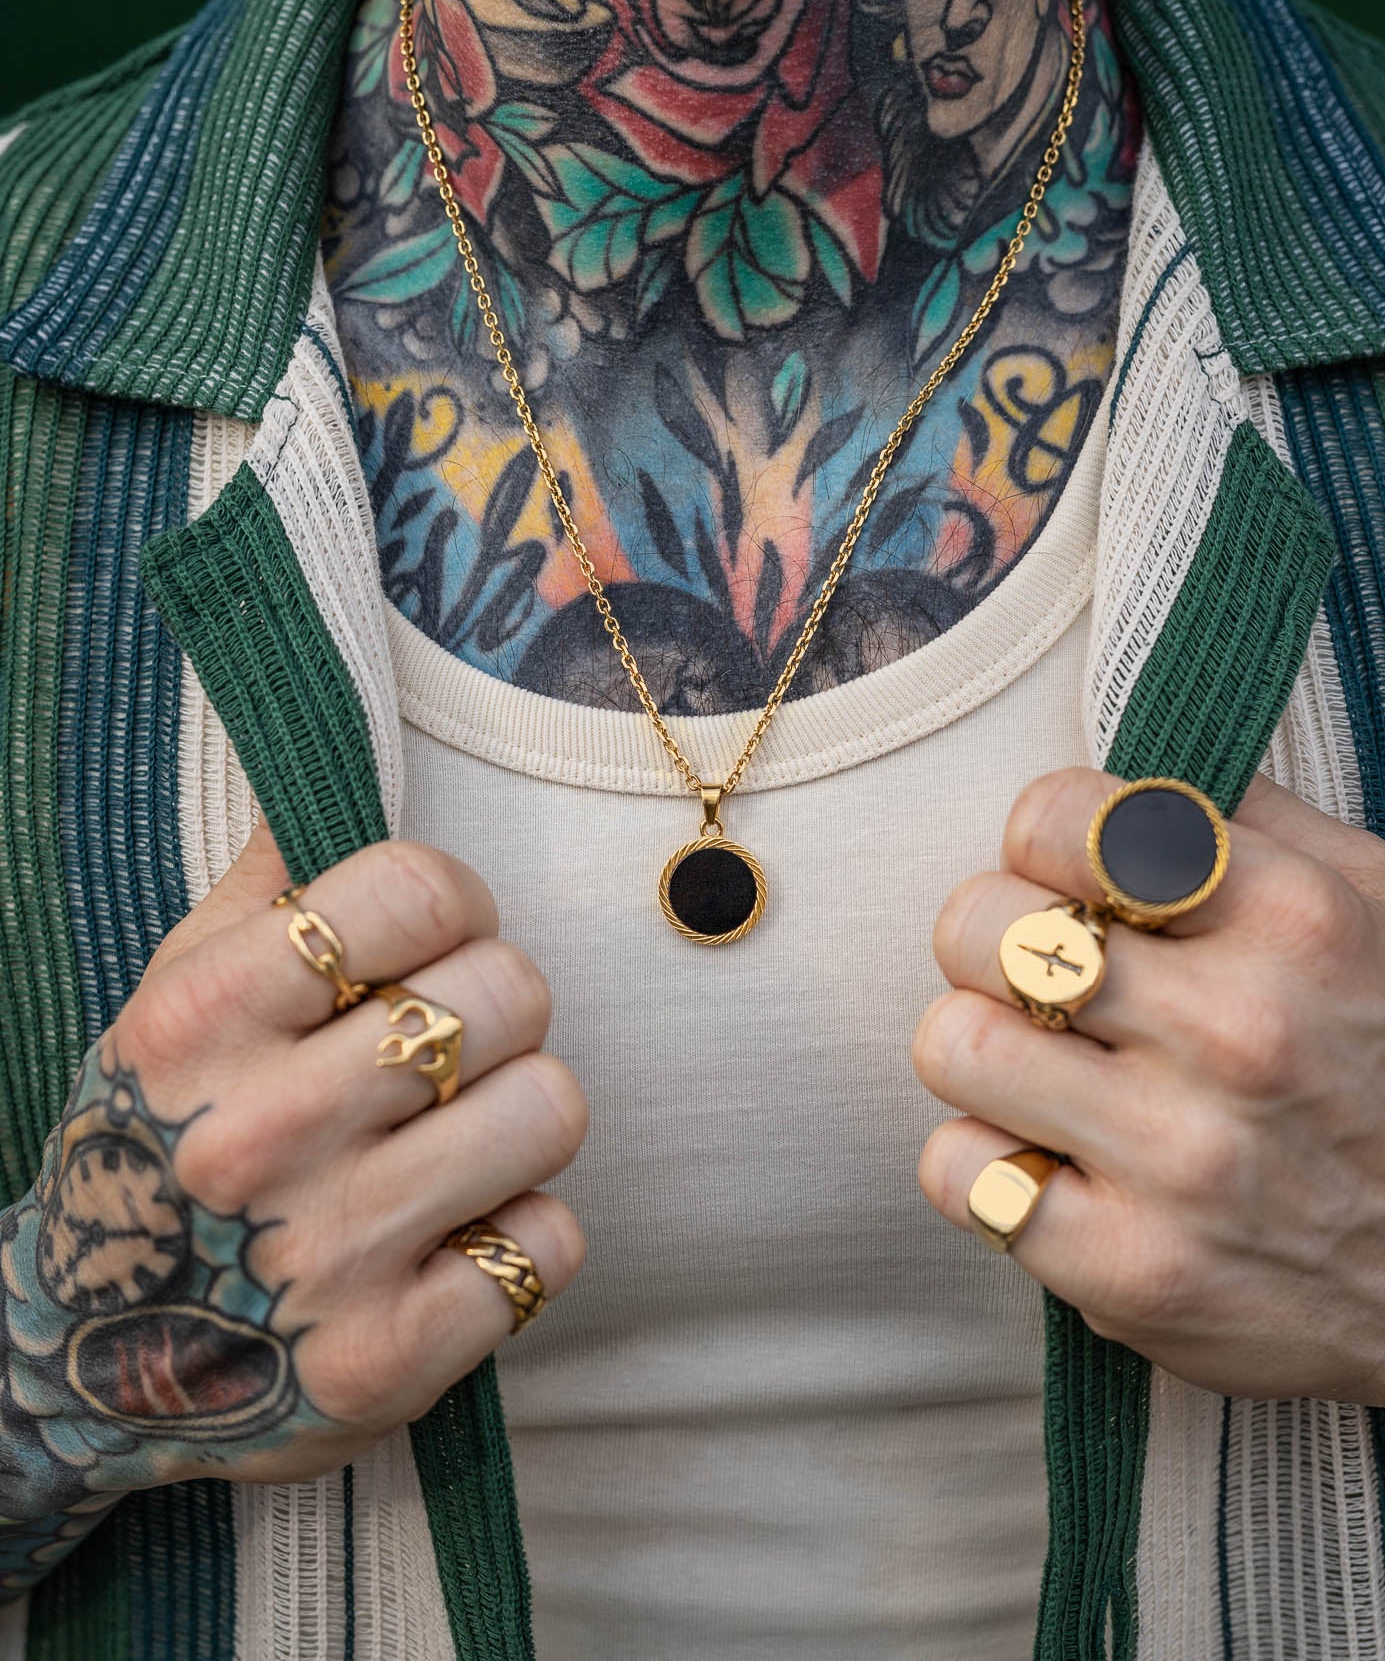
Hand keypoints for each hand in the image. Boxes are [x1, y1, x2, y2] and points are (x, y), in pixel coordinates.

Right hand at [1, 823, 586, 1519]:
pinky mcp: (389, 1358)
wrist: (85, 1363)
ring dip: (520, 1119)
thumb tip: (341, 769)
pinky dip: (520, 1237)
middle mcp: (259, 1133)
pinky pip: (552, 1241)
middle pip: (508, 992)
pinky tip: (452, 1241)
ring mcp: (327, 1254)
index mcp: (204, 1020)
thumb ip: (266, 887)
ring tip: (455, 1142)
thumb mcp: (173, 1000)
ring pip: (550, 1107)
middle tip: (447, 1055)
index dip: (456, 903)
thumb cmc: (160, 1142)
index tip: (436, 942)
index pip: (418, 887)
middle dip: (496, 1012)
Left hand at [912, 768, 1384, 1447]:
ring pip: (953, 1043)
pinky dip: (982, 1165)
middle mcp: (1239, 1031)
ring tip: (1039, 1070)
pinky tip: (1048, 1162)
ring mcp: (1180, 1158)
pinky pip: (956, 1170)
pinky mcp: (1126, 1268)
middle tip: (1036, 982)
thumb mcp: (1367, 904)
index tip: (1065, 882)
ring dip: (980, 1053)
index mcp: (1292, 917)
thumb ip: (1246, 817)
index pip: (1059, 817)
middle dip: (989, 945)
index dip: (1036, 842)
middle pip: (979, 926)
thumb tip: (1123, 766)